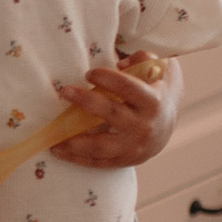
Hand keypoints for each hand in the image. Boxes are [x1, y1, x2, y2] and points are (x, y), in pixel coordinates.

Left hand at [55, 54, 179, 169]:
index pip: (127, 87)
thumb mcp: (160, 68)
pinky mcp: (125, 160)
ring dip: (75, 142)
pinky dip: (78, 158)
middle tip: (64, 91)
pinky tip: (59, 151)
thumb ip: (142, 59)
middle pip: (111, 113)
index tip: (89, 73)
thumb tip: (120, 64)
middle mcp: (144, 125)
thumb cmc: (156, 91)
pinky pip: (99, 162)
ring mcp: (134, 146)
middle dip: (86, 101)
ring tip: (53, 137)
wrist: (168, 126)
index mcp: (153, 101)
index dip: (107, 78)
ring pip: (102, 146)